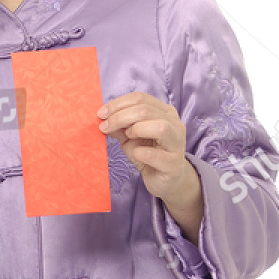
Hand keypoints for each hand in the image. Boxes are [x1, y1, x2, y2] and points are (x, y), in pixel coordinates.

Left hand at [99, 91, 203, 236]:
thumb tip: (102, 117)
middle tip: (105, 127)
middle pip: (146, 110)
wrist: (165, 181)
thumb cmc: (148, 154)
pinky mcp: (174, 164)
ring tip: (128, 137)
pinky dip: (140, 153)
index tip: (101, 114)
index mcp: (165, 112)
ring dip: (137, 129)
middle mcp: (175, 124)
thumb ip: (118, 126)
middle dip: (120, 117)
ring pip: (160, 127)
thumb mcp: (130, 137)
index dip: (118, 104)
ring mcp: (177, 144)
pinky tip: (136, 155)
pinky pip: (155, 155)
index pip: (141, 98)